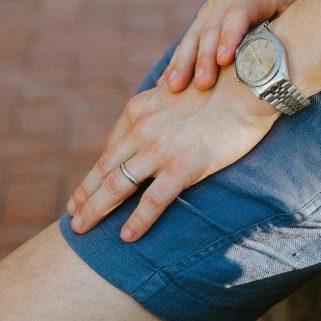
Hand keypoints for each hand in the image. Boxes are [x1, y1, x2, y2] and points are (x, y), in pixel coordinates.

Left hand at [66, 68, 278, 241]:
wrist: (250, 83)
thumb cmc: (223, 87)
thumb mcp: (180, 92)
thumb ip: (161, 107)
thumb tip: (155, 117)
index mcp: (139, 109)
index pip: (111, 148)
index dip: (95, 174)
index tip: (84, 191)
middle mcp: (143, 128)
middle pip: (104, 169)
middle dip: (84, 195)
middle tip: (71, 216)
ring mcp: (160, 148)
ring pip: (117, 186)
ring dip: (95, 210)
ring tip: (80, 229)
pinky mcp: (183, 166)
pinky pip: (153, 200)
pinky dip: (137, 221)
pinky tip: (125, 237)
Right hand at [158, 0, 314, 92]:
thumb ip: (299, 23)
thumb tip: (302, 59)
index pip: (239, 14)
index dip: (231, 36)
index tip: (224, 59)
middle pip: (211, 31)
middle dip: (204, 59)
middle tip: (201, 85)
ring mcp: (210, 10)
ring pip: (193, 38)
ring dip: (183, 64)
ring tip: (174, 89)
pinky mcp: (202, 20)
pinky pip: (186, 44)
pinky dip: (175, 64)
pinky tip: (164, 86)